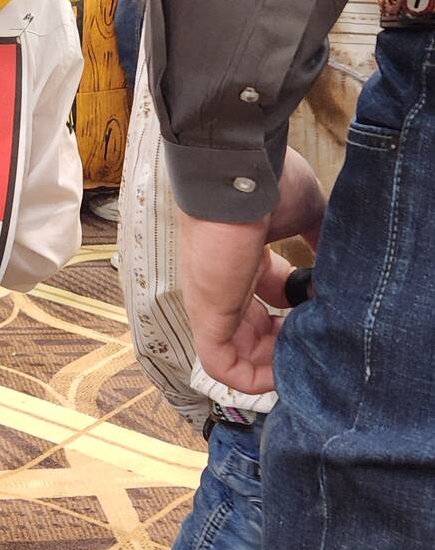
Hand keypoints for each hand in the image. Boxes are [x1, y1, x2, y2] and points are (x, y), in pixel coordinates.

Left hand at [177, 148, 325, 393]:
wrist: (238, 169)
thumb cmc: (267, 183)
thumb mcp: (306, 213)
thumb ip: (320, 241)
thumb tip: (341, 267)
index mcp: (245, 257)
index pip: (266, 300)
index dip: (295, 316)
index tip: (321, 318)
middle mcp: (226, 281)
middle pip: (253, 331)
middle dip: (287, 346)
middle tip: (316, 342)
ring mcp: (213, 299)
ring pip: (238, 354)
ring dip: (274, 367)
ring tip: (306, 360)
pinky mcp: (208, 313)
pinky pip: (223, 364)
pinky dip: (252, 379)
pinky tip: (283, 375)